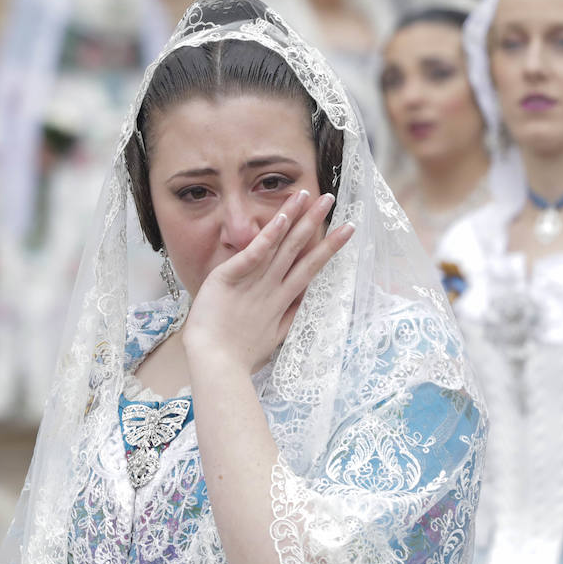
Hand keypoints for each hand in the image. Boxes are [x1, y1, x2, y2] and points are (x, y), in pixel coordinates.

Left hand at [182, 188, 353, 374]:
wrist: (217, 367)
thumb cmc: (239, 358)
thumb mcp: (270, 338)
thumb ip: (286, 317)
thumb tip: (302, 304)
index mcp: (281, 301)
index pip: (309, 268)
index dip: (327, 248)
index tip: (345, 230)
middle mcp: (273, 287)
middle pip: (300, 250)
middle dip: (316, 223)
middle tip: (332, 199)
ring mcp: (255, 282)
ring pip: (281, 245)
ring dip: (297, 218)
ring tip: (313, 196)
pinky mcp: (232, 277)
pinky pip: (255, 252)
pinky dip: (269, 235)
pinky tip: (282, 216)